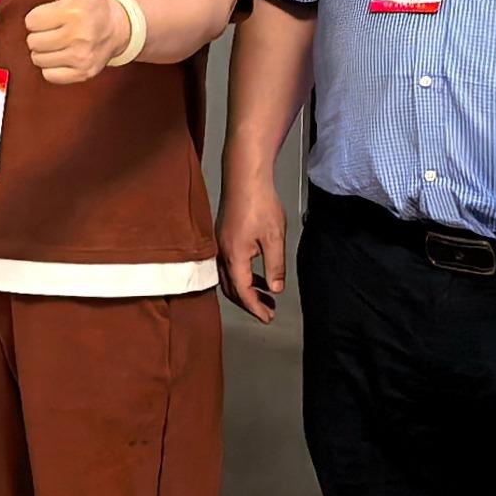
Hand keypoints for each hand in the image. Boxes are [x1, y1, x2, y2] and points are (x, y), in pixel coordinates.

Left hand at [20, 0, 131, 83]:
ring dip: (44, 52)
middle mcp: (78, 35)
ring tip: (57, 43)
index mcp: (73, 11)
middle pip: (33, 41)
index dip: (37, 18)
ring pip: (39, 59)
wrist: (118, 28)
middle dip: (39, 35)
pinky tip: (62, 56)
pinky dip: (52, 68)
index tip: (48, 16)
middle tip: (52, 30)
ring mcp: (82, 56)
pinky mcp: (83, 72)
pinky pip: (50, 75)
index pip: (31, 21)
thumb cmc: (91, 7)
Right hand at [220, 173, 284, 322]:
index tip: (268, 318)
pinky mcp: (222, 238)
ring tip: (265, 296)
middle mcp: (222, 254)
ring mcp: (220, 246)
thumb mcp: (274, 238)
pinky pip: (229, 266)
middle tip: (267, 312)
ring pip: (229, 278)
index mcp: (234, 256)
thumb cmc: (260, 203)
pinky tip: (256, 275)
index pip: (243, 292)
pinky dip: (241, 276)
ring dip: (245, 290)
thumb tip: (275, 288)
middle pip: (231, 289)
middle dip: (249, 303)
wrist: (245, 178)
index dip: (255, 308)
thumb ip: (275, 266)